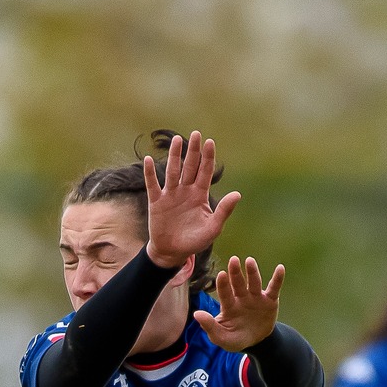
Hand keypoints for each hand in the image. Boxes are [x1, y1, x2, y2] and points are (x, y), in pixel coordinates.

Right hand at [143, 132, 238, 270]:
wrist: (173, 252)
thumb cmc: (195, 241)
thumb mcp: (213, 228)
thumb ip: (224, 211)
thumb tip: (237, 194)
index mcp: (200, 195)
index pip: (205, 172)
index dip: (208, 157)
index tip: (210, 142)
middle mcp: (186, 191)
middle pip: (190, 166)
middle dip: (193, 151)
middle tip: (196, 134)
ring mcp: (171, 194)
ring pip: (173, 171)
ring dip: (174, 156)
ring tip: (177, 141)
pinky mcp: (156, 201)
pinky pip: (153, 184)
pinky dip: (150, 173)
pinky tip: (149, 159)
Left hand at [193, 255, 283, 352]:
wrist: (256, 342)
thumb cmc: (235, 338)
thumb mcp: (222, 337)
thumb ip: (210, 327)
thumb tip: (196, 314)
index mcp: (229, 305)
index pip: (225, 293)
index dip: (223, 285)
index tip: (221, 274)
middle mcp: (241, 298)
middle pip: (238, 283)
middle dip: (235, 272)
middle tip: (233, 260)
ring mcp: (256, 298)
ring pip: (254, 283)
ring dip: (252, 272)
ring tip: (250, 261)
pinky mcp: (270, 300)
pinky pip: (274, 288)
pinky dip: (277, 279)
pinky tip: (280, 268)